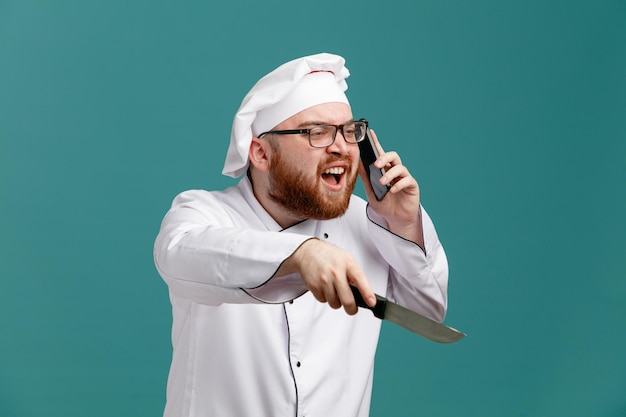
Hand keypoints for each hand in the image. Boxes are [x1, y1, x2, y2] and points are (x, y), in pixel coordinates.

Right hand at [279, 239, 376, 314]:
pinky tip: (325, 288)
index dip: (367, 293)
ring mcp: (324, 280)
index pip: (360, 280)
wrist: (308, 252)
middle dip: (351, 309)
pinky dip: (325, 298)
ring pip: (335, 304)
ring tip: (335, 291)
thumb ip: (355, 274)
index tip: (372, 302)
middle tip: (352, 309)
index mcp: (347, 264)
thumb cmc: (329, 256)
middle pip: (347, 300)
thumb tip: (364, 292)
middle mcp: (336, 272)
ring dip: (336, 301)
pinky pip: (323, 301)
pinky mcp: (314, 286)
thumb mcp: (346, 259)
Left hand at [358, 129, 423, 245]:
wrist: (396, 219)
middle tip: (376, 164)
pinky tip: (393, 190)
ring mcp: (404, 178)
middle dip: (384, 157)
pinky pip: (407, 180)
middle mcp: (395, 171)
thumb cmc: (384, 205)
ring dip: (390, 173)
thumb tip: (358, 164)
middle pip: (393, 156)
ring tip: (382, 182)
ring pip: (400, 167)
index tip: (370, 133)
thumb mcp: (371, 192)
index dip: (376, 142)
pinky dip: (399, 184)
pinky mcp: (411, 186)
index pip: (380, 153)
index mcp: (384, 170)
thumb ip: (366, 178)